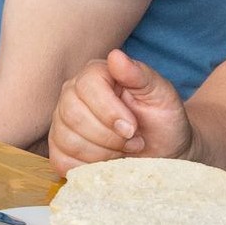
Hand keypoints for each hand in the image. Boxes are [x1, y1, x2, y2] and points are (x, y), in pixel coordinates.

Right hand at [47, 50, 193, 171]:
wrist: (165, 152)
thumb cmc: (163, 120)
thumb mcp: (162, 95)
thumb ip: (140, 74)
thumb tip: (116, 56)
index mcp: (96, 74)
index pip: (87, 86)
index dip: (109, 111)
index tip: (133, 128)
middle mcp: (72, 94)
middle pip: (74, 115)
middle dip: (109, 136)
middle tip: (134, 141)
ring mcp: (62, 122)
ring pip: (67, 140)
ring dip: (102, 154)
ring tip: (124, 151)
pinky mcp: (59, 150)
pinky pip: (61, 161)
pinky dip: (88, 168)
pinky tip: (107, 163)